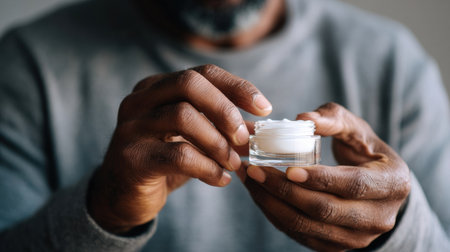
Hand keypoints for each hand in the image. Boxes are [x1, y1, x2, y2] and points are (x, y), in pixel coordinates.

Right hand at [88, 64, 271, 233]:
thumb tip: (260, 128)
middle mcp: (140, 100)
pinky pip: (179, 155)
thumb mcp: (193, 138)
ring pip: (183, 117)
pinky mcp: (132, 157)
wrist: (123, 195)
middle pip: (189, 84)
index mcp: (156, 88)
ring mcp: (131, 127)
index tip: (264, 108)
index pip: (202, 73)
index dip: (237, 87)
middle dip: (225, 109)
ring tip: (234, 163)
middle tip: (244, 137)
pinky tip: (220, 179)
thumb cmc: (164, 161)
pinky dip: (208, 167)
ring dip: (219, 143)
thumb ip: (220, 128)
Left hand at [239, 103, 410, 250]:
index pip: (354, 185)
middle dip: (285, 190)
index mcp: (392, 184)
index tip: (288, 168)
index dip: (320, 178)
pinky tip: (260, 195)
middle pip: (325, 209)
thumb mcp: (356, 129)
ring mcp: (358, 237)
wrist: (375, 186)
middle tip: (255, 171)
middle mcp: (379, 217)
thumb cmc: (364, 152)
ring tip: (251, 181)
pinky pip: (301, 234)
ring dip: (273, 204)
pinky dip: (276, 215)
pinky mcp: (337, 246)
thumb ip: (332, 119)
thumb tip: (302, 119)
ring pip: (308, 226)